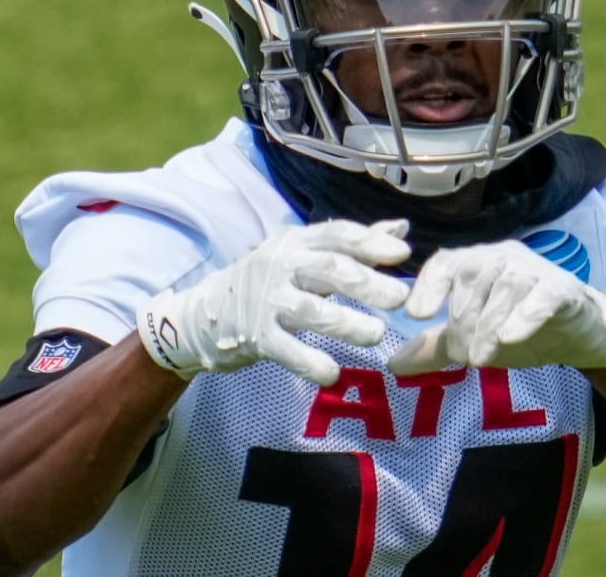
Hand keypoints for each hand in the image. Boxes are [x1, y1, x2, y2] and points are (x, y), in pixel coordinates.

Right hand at [139, 219, 410, 385]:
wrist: (203, 314)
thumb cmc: (269, 282)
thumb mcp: (304, 254)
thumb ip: (353, 245)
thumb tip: (401, 231)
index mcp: (296, 242)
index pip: (337, 235)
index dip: (370, 243)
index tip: (403, 255)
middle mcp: (281, 265)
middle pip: (329, 269)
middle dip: (367, 283)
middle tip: (400, 298)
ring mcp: (266, 301)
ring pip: (311, 311)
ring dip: (347, 323)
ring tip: (376, 335)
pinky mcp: (254, 336)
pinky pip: (287, 350)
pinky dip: (311, 363)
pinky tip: (333, 373)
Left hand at [387, 240, 605, 374]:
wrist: (576, 335)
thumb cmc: (517, 328)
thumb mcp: (473, 339)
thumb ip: (436, 347)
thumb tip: (393, 364)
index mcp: (477, 262)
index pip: (446, 261)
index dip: (428, 284)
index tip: (417, 314)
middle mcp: (503, 257)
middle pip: (472, 277)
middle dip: (462, 321)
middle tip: (462, 356)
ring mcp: (534, 270)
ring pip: (504, 287)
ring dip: (488, 325)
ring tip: (481, 359)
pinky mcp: (562, 289)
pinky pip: (541, 295)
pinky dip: (524, 315)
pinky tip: (510, 338)